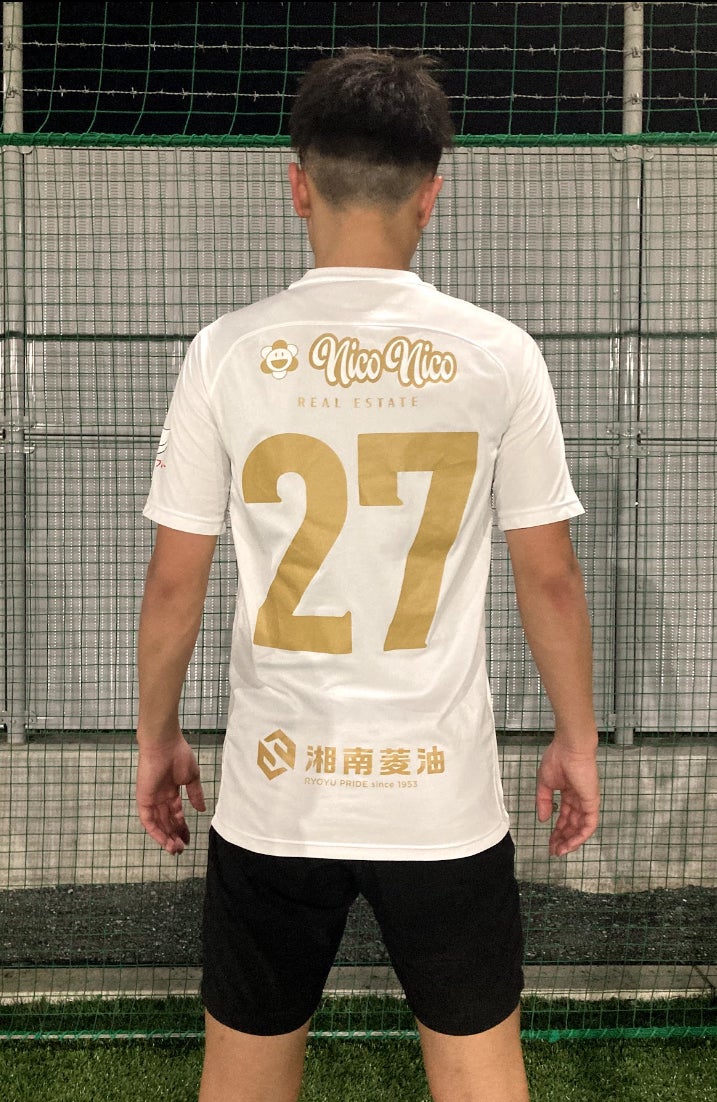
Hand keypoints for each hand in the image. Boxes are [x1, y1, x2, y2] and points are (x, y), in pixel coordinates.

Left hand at [136, 732, 206, 854]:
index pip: (176, 814)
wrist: (164, 744)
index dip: (182, 828)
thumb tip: (202, 810)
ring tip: (175, 849)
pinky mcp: (143, 799)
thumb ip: (196, 794)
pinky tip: (164, 841)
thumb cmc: (179, 755)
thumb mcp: (192, 778)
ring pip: (158, 824)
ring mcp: (151, 799)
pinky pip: (148, 820)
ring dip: (165, 838)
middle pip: (166, 822)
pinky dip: (155, 832)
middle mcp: (160, 798)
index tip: (189, 839)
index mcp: (171, 791)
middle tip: (181, 849)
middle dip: (174, 836)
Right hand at [536, 739, 599, 856]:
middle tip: (554, 851)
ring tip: (560, 851)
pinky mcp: (592, 802)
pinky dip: (580, 836)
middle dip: (562, 839)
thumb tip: (543, 819)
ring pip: (581, 828)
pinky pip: (589, 824)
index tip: (549, 842)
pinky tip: (570, 844)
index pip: (564, 817)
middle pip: (572, 825)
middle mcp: (579, 800)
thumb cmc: (558, 758)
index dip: (556, 831)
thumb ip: (543, 802)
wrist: (570, 747)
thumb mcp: (545, 783)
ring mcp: (587, 802)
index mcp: (569, 793)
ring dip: (571, 841)